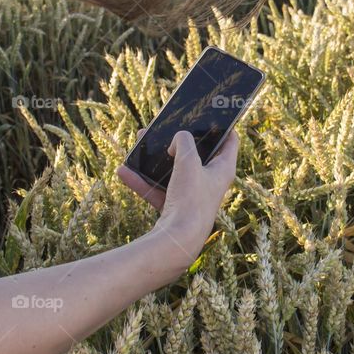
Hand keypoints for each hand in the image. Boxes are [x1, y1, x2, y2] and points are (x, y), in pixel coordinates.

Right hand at [116, 128, 239, 268]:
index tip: (211, 113)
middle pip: (196, 153)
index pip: (229, 140)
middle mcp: (210, 182)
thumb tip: (177, 139)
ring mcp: (192, 195)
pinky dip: (143, 181)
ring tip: (141, 141)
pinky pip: (157, 190)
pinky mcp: (176, 207)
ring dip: (156, 158)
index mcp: (223, 169)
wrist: (177, 240)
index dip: (222, 124)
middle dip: (178, 139)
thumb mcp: (188, 161)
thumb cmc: (191, 199)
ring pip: (173, 170)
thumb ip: (183, 141)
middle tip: (165, 126)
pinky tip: (124, 171)